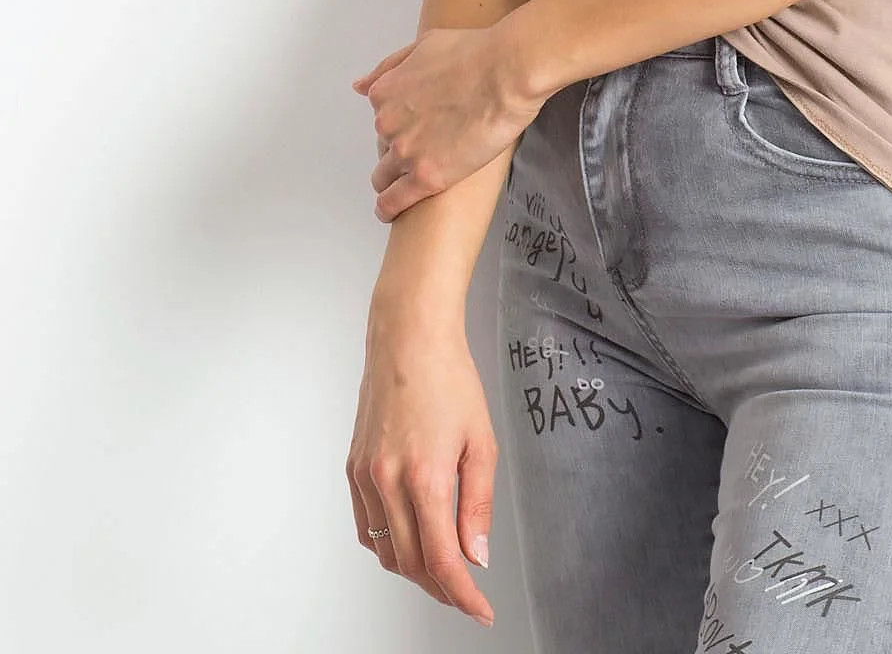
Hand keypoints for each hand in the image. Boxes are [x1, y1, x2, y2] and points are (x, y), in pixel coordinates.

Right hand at [346, 310, 496, 625]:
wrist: (408, 339)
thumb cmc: (449, 378)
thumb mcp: (480, 441)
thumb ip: (478, 504)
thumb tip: (475, 555)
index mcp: (425, 477)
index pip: (441, 560)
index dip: (463, 595)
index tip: (480, 611)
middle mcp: (388, 482)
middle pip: (411, 563)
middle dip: (441, 588)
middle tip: (467, 594)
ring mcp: (365, 476)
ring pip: (385, 551)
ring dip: (413, 571)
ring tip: (443, 571)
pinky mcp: (353, 467)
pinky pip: (367, 526)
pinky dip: (387, 545)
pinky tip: (409, 543)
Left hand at [352, 18, 542, 219]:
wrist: (507, 73)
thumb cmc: (475, 53)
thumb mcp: (425, 45)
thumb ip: (390, 66)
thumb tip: (360, 85)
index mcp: (385, 92)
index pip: (381, 118)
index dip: (401, 123)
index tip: (416, 126)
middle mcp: (387, 123)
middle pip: (383, 146)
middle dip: (401, 148)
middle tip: (429, 146)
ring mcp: (405, 152)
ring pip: (383, 177)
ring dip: (392, 181)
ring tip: (406, 184)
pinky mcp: (426, 178)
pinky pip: (394, 202)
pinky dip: (389, 208)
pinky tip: (391, 212)